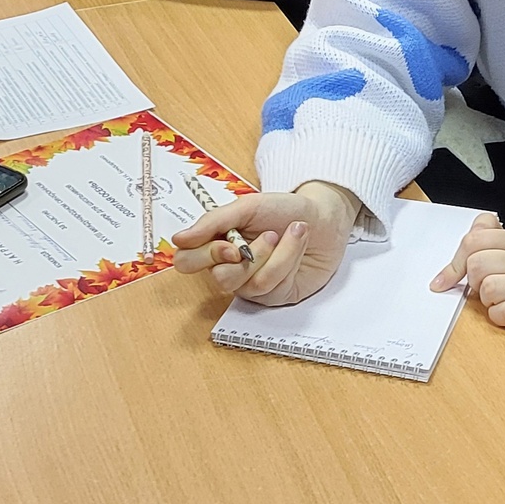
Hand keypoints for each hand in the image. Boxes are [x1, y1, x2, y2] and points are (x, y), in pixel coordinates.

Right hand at [170, 182, 359, 306]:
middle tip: (268, 237)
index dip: (205, 257)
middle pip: (217, 280)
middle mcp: (231, 268)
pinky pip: (272, 288)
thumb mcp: (247, 207)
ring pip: (249, 284)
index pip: (187, 261)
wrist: (325, 217)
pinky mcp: (275, 296)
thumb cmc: (285, 209)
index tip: (229, 244)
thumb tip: (179, 238)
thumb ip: (213, 222)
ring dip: (276, 255)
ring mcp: (252, 285)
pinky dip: (288, 261)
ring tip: (291, 232)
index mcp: (217, 243)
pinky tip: (298, 246)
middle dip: (247, 258)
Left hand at [434, 213, 504, 332]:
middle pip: (478, 264)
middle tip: (487, 287)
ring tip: (499, 300)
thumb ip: (474, 250)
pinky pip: (504, 311)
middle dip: (475, 282)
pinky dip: (498, 317)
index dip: (459, 261)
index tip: (458, 275)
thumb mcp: (499, 258)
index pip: (475, 238)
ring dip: (487, 301)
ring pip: (490, 287)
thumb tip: (442, 277)